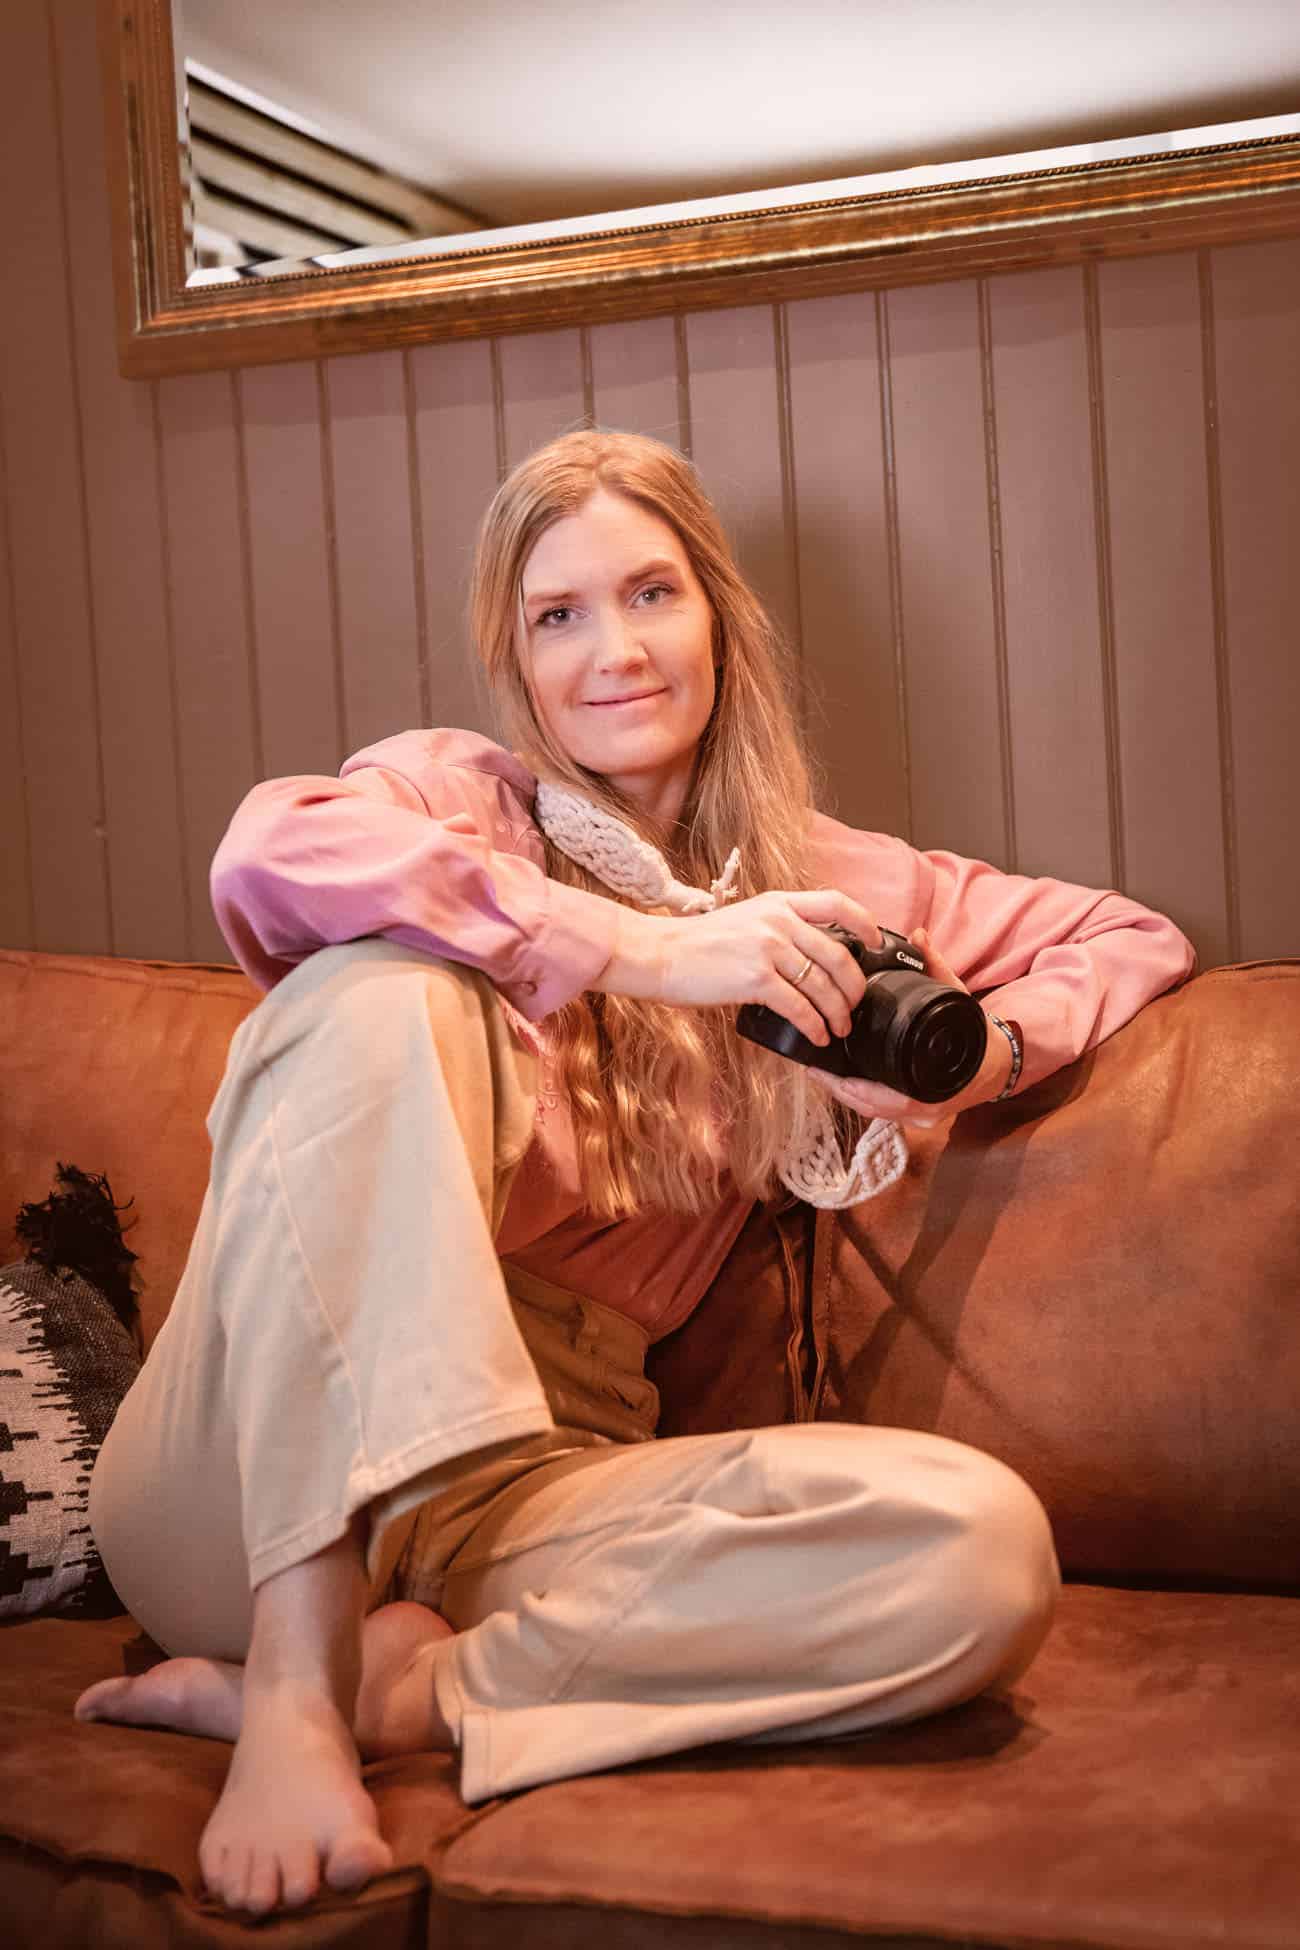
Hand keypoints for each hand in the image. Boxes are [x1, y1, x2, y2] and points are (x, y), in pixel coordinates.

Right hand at [597, 889, 881, 1045]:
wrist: (659, 954)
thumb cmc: (696, 945)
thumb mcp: (744, 920)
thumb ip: (779, 929)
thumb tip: (811, 958)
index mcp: (779, 903)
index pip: (836, 903)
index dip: (865, 923)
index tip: (876, 943)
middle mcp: (779, 921)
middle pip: (839, 956)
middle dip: (854, 988)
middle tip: (854, 1006)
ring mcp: (769, 948)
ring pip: (823, 985)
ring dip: (837, 1013)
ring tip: (838, 1029)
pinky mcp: (756, 978)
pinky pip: (800, 1007)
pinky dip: (814, 1026)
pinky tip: (816, 1037)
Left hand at [807, 928, 1011, 1128]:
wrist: (1001, 1064)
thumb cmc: (977, 1036)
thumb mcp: (958, 999)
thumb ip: (936, 967)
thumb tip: (919, 935)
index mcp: (933, 1087)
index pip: (880, 1099)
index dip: (847, 1087)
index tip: (822, 1071)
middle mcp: (925, 1109)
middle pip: (869, 1108)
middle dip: (838, 1089)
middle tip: (812, 1068)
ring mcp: (921, 1117)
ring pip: (873, 1112)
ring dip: (845, 1095)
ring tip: (819, 1073)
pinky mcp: (917, 1116)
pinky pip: (881, 1112)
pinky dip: (860, 1097)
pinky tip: (841, 1082)